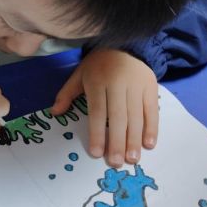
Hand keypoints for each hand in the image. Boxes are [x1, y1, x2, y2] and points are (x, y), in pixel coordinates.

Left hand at [51, 49, 158, 166]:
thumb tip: (54, 113)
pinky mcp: (151, 86)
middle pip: (118, 117)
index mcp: (98, 81)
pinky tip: (148, 144)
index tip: (97, 153)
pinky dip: (152, 127)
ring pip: (136, 116)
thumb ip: (66, 94)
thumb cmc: (98, 64)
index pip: (98, 111)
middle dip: (118, 142)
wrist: (125, 44)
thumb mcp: (79, 74)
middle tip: (116, 163)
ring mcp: (137, 85)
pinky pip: (152, 109)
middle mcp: (118, 83)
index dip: (98, 133)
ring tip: (132, 159)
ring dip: (135, 139)